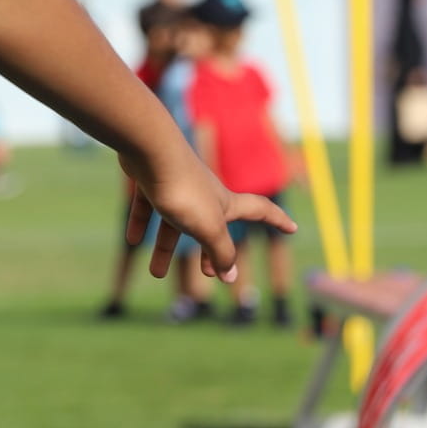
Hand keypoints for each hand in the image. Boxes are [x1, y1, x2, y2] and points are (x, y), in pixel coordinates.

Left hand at [120, 146, 297, 280]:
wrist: (150, 150)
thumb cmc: (185, 191)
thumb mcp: (209, 229)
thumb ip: (221, 253)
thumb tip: (231, 276)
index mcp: (226, 204)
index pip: (261, 211)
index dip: (278, 220)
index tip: (293, 227)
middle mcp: (206, 195)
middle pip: (211, 227)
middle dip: (209, 251)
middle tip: (208, 273)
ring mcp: (179, 186)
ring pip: (174, 222)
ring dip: (166, 248)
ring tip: (155, 272)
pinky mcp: (152, 181)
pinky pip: (148, 207)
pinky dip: (142, 224)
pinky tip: (133, 240)